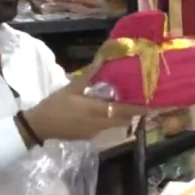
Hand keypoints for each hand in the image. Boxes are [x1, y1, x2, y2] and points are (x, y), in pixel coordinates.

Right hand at [24, 61, 148, 140]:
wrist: (39, 126)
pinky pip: (107, 127)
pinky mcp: (90, 136)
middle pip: (125, 120)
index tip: (155, 105)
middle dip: (134, 112)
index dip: (141, 109)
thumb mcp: (72, 87)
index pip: (126, 111)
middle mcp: (101, 124)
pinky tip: (107, 109)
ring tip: (127, 102)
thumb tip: (102, 57)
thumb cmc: (55, 105)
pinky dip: (111, 119)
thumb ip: (89, 74)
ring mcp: (96, 132)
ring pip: (116, 125)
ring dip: (123, 115)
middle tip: (142, 100)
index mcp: (98, 111)